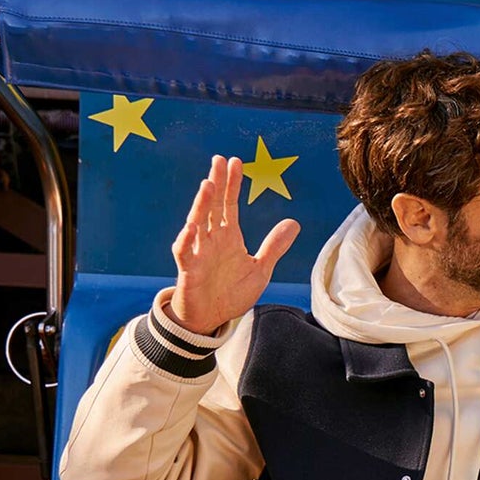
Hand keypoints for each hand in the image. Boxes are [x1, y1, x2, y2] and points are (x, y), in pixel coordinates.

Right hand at [166, 155, 300, 334]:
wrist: (211, 319)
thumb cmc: (231, 293)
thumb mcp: (260, 270)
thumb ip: (274, 247)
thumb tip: (294, 223)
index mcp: (228, 237)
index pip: (229, 205)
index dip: (232, 184)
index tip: (236, 162)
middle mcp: (211, 239)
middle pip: (212, 206)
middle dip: (216, 184)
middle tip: (219, 160)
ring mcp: (198, 252)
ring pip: (198, 223)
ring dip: (201, 204)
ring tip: (208, 184)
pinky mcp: (189, 270)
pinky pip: (185, 251)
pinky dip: (187, 239)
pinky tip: (192, 226)